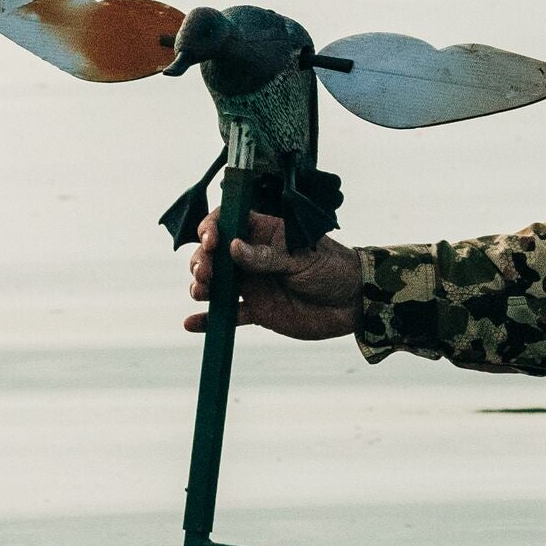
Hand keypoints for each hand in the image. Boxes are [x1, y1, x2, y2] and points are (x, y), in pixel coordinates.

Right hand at [185, 204, 363, 342]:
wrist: (353, 303)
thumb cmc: (332, 268)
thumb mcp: (301, 257)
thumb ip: (267, 255)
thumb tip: (232, 247)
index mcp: (264, 233)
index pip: (228, 221)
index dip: (212, 227)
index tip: (210, 240)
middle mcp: (251, 257)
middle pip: (213, 254)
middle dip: (201, 261)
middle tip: (205, 273)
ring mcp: (253, 284)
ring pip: (215, 284)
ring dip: (201, 286)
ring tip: (202, 292)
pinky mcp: (258, 311)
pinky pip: (228, 316)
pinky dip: (209, 321)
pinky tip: (191, 324)